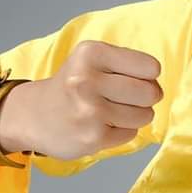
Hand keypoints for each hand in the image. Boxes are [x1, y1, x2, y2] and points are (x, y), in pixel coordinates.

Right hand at [10, 40, 164, 160]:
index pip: (150, 67)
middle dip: (146, 97)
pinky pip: (130, 134)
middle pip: (150, 92)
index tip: (134, 77)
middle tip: (129, 97)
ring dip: (135, 116)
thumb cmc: (72, 84)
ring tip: (113, 111)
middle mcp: (87, 80)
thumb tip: (157, 86)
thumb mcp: (91, 59)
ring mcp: (90, 111)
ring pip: (144, 115)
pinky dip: (122, 131)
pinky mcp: (93, 137)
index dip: (148, 75)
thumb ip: (125, 64)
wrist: (34, 115)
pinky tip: (102, 125)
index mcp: (91, 54)